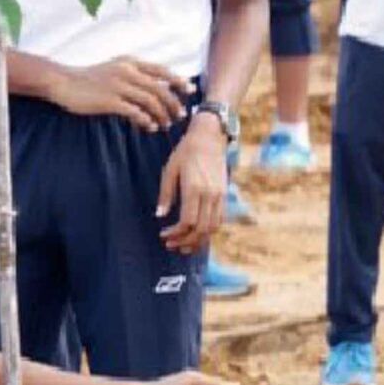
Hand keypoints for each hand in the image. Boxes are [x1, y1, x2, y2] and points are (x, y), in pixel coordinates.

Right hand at [53, 58, 189, 131]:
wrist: (62, 82)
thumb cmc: (87, 79)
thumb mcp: (113, 69)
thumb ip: (132, 75)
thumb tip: (153, 89)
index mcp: (130, 63)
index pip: (161, 70)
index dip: (178, 81)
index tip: (189, 91)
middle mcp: (127, 72)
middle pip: (160, 88)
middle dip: (173, 103)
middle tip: (179, 115)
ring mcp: (118, 86)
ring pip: (150, 101)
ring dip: (161, 114)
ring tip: (165, 124)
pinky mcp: (109, 101)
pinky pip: (135, 112)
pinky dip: (145, 120)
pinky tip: (149, 126)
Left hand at [157, 113, 228, 252]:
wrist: (209, 138)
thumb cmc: (185, 153)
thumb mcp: (169, 170)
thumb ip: (166, 194)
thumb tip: (159, 215)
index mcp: (194, 189)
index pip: (188, 221)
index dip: (176, 233)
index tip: (163, 235)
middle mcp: (210, 194)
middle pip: (202, 229)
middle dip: (186, 242)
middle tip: (171, 245)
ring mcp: (220, 195)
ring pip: (213, 227)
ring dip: (199, 240)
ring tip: (184, 246)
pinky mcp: (224, 195)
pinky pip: (220, 219)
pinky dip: (209, 231)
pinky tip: (197, 234)